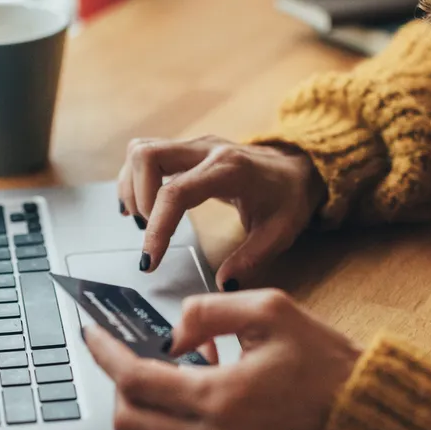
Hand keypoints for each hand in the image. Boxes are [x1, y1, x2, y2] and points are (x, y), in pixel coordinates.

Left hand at [82, 289, 361, 429]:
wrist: (367, 416)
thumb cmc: (326, 362)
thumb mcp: (271, 310)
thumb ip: (208, 311)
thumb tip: (172, 333)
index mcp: (220, 397)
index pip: (136, 380)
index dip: (105, 354)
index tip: (90, 332)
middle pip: (129, 419)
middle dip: (117, 382)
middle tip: (121, 350)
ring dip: (150, 397)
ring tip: (176, 360)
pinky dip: (180, 410)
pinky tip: (205, 381)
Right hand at [117, 136, 322, 289]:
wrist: (297, 168)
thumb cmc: (288, 198)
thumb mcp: (280, 233)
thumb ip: (251, 260)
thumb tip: (223, 284)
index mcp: (229, 170)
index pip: (176, 193)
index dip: (157, 228)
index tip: (150, 260)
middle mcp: (207, 150)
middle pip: (147, 156)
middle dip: (138, 199)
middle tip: (149, 232)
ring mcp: (194, 145)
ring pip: (141, 150)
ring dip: (132, 187)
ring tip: (144, 221)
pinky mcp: (187, 149)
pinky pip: (147, 154)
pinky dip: (135, 179)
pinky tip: (141, 206)